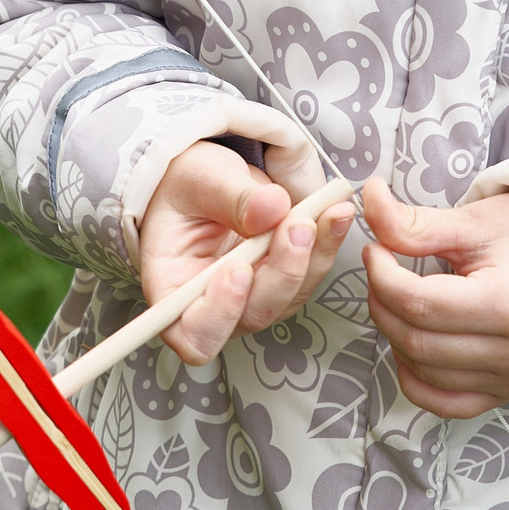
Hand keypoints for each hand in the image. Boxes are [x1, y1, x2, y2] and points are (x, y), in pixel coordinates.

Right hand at [136, 141, 355, 365]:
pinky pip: (310, 275)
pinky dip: (325, 245)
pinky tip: (336, 214)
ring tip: (326, 212)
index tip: (239, 269)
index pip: (192, 332)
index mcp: (172, 287)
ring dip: (312, 258)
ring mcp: (250, 298)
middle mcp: (211, 304)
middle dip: (282, 273)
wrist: (212, 177)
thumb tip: (272, 209)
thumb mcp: (201, 177)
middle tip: (298, 225)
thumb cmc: (190, 183)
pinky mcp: (281, 282)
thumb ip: (233, 196)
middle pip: (252, 316)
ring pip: (289, 297)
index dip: (220, 313)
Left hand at [363, 178, 508, 418]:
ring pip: (425, 373)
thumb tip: (367, 197)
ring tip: (398, 300)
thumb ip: (415, 223)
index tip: (376, 251)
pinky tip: (409, 347)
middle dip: (383, 305)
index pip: (418, 303)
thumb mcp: (474, 222)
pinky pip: (448, 404)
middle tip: (381, 273)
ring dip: (395, 338)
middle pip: (417, 341)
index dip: (381, 276)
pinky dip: (418, 381)